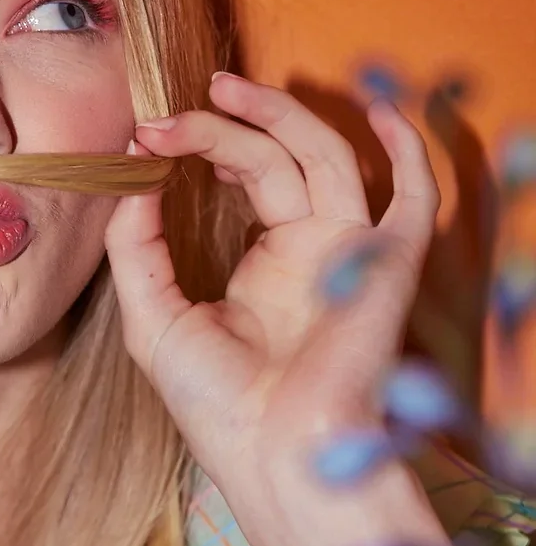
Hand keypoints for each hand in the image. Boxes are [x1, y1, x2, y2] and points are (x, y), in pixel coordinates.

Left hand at [105, 72, 440, 545]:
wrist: (269, 454)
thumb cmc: (214, 404)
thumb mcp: (152, 315)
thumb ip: (136, 244)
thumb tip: (132, 172)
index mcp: (262, 266)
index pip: (239, 178)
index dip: (197, 146)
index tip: (145, 136)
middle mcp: (308, 253)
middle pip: (274, 158)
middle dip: (222, 126)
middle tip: (168, 115)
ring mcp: (348, 253)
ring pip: (324, 157)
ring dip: (279, 117)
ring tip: (222, 91)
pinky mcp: (387, 264)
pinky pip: (413, 194)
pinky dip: (405, 149)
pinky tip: (376, 108)